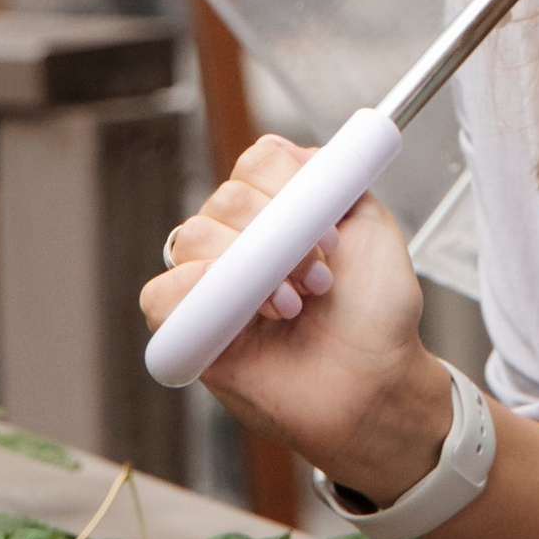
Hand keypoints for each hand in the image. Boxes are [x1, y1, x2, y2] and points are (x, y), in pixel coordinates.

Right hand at [140, 136, 454, 500]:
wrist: (377, 385)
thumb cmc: (378, 317)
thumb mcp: (373, 228)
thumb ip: (334, 180)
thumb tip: (291, 154)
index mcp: (283, 209)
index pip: (257, 164)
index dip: (288, 187)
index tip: (330, 230)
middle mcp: (243, 239)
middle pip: (226, 199)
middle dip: (277, 235)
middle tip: (319, 279)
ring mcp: (214, 282)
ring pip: (193, 237)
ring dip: (247, 268)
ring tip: (292, 306)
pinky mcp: (192, 328)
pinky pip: (160, 294)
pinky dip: (194, 293)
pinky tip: (244, 313)